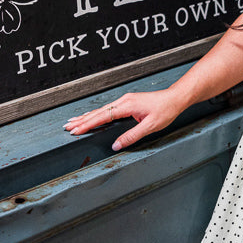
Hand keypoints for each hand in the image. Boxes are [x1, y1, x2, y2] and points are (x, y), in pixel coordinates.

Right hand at [63, 90, 181, 150]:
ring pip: (101, 110)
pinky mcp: (128, 102)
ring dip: (87, 117)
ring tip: (74, 122)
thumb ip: (132, 136)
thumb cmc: (166, 109)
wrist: (175, 98)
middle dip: (82, 120)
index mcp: (127, 105)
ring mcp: (125, 100)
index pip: (102, 116)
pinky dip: (97, 114)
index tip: (76, 130)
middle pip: (98, 112)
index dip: (88, 124)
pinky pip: (108, 109)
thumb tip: (117, 145)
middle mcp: (124, 101)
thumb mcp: (150, 126)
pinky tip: (92, 116)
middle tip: (67, 127)